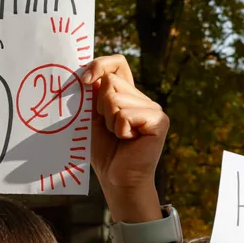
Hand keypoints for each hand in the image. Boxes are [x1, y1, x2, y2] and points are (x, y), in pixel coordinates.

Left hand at [82, 55, 168, 225]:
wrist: (116, 179)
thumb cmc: (104, 150)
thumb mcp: (93, 117)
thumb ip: (93, 94)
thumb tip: (87, 73)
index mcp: (128, 94)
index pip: (117, 63)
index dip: (100, 65)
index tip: (84, 80)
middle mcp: (143, 98)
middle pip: (110, 81)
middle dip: (100, 106)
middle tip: (109, 128)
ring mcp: (154, 108)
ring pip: (115, 98)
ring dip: (110, 121)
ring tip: (120, 136)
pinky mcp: (159, 121)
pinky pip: (125, 114)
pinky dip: (120, 130)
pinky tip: (130, 141)